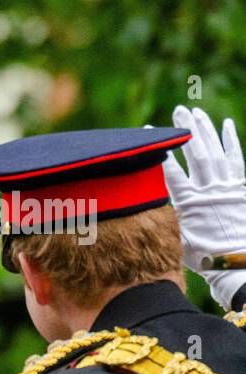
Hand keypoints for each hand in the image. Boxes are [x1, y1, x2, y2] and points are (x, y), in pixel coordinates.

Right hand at [162, 105, 245, 309]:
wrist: (237, 261)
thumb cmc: (203, 256)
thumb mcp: (176, 239)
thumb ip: (163, 218)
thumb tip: (138, 208)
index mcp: (189, 203)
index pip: (170, 171)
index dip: (159, 151)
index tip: (148, 134)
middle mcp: (209, 190)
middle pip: (196, 153)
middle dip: (186, 131)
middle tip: (178, 112)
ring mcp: (227, 186)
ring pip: (215, 151)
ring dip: (205, 130)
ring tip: (196, 112)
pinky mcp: (241, 186)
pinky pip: (236, 159)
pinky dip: (231, 141)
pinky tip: (226, 125)